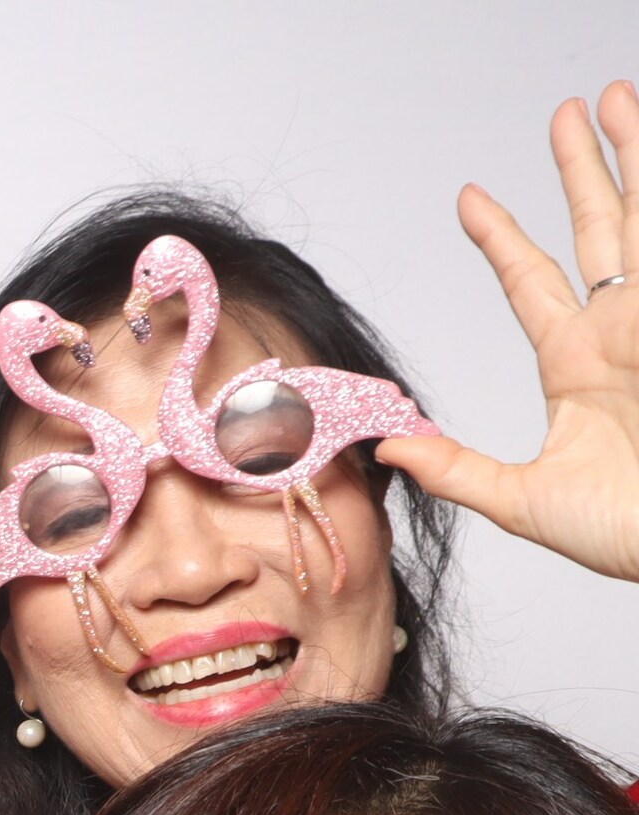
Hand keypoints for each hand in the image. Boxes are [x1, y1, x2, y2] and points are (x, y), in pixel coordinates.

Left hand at [377, 84, 638, 583]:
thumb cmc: (623, 531)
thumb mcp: (523, 500)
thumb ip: (456, 470)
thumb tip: (388, 447)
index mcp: (575, 364)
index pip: (530, 282)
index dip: (501, 238)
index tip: (469, 197)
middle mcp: (621, 331)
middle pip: (600, 229)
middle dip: (584, 169)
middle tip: (571, 109)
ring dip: (634, 158)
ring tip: (619, 95)